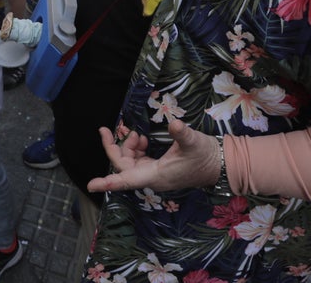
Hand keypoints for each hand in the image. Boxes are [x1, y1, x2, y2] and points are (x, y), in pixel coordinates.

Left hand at [87, 119, 220, 194]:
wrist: (219, 163)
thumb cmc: (205, 155)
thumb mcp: (193, 142)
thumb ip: (182, 134)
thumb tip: (174, 124)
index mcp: (155, 175)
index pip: (126, 180)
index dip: (108, 183)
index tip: (91, 185)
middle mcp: (151, 177)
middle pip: (122, 166)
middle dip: (113, 147)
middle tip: (106, 129)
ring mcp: (153, 173)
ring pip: (129, 162)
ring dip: (126, 146)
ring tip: (134, 132)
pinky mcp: (158, 168)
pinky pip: (138, 159)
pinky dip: (135, 148)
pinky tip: (141, 138)